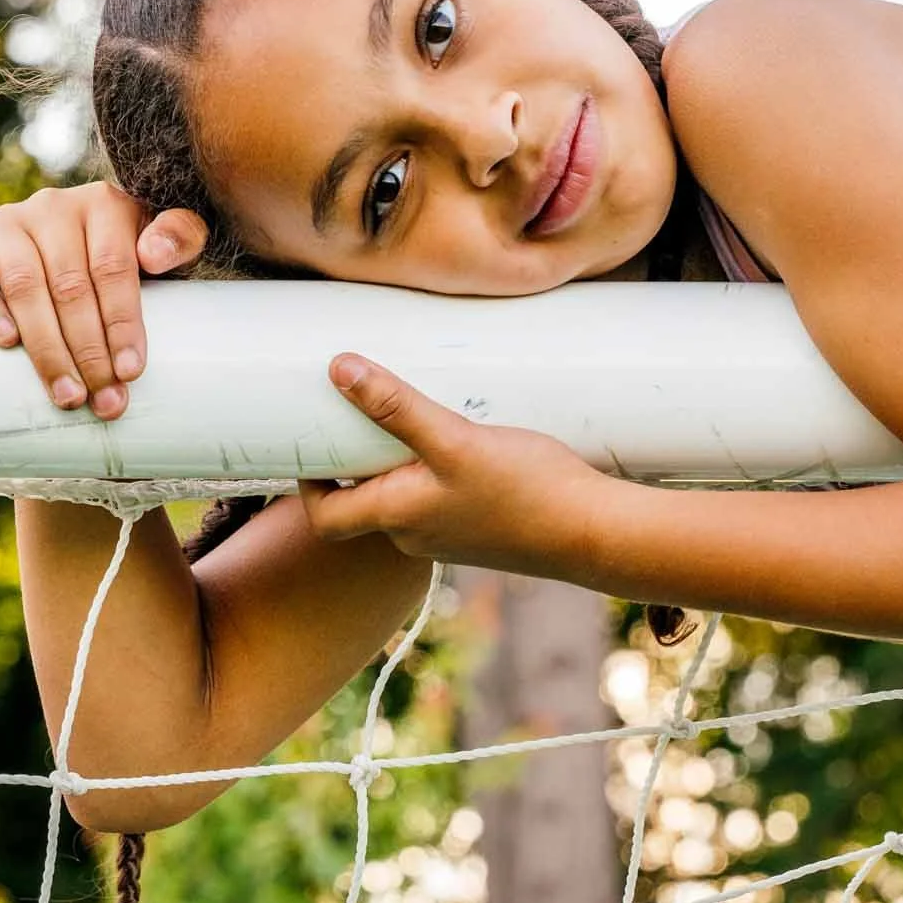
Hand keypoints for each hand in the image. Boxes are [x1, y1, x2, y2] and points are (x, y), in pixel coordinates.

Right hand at [0, 184, 206, 418]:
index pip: (113, 267)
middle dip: (88, 352)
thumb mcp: (165, 244)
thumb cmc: (124, 256)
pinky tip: (6, 341)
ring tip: (66, 394)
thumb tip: (153, 255)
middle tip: (102, 401)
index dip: (121, 322)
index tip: (130, 372)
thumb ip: (180, 237)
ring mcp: (9, 220)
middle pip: (70, 285)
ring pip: (24, 285)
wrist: (71, 242)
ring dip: (45, 347)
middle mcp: (54, 206)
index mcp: (105, 204)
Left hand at [298, 355, 620, 575]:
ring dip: (396, 458)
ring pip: (402, 495)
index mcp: (397, 517)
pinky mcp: (479, 525)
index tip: (309, 437)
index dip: (306, 481)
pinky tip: (457, 436)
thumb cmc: (526, 492)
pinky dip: (432, 467)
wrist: (595, 532)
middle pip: (361, 500)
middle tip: (354, 409)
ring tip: (408, 411)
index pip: (324, 516)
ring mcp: (448, 534)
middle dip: (354, 457)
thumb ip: (396, 407)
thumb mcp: (455, 439)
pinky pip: (438, 496)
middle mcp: (415, 534)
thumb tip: (339, 369)